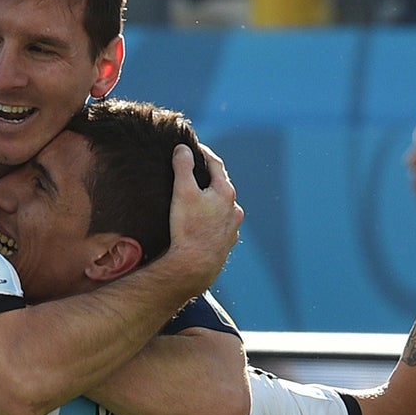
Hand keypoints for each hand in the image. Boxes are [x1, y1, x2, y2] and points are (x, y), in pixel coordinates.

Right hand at [162, 143, 242, 292]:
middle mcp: (234, 209)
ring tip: (199, 201)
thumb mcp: (182, 192)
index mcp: (225, 192)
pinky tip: (203, 225)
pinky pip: (221, 227)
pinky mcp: (226, 244)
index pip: (215, 164)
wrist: (195, 266)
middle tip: (194, 172)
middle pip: (221, 186)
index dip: (203, 153)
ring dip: (213, 201)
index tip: (193, 148)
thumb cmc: (188, 228)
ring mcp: (232, 228)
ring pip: (224, 208)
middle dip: (209, 178)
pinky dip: (213, 221)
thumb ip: (183, 167)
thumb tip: (183, 148)